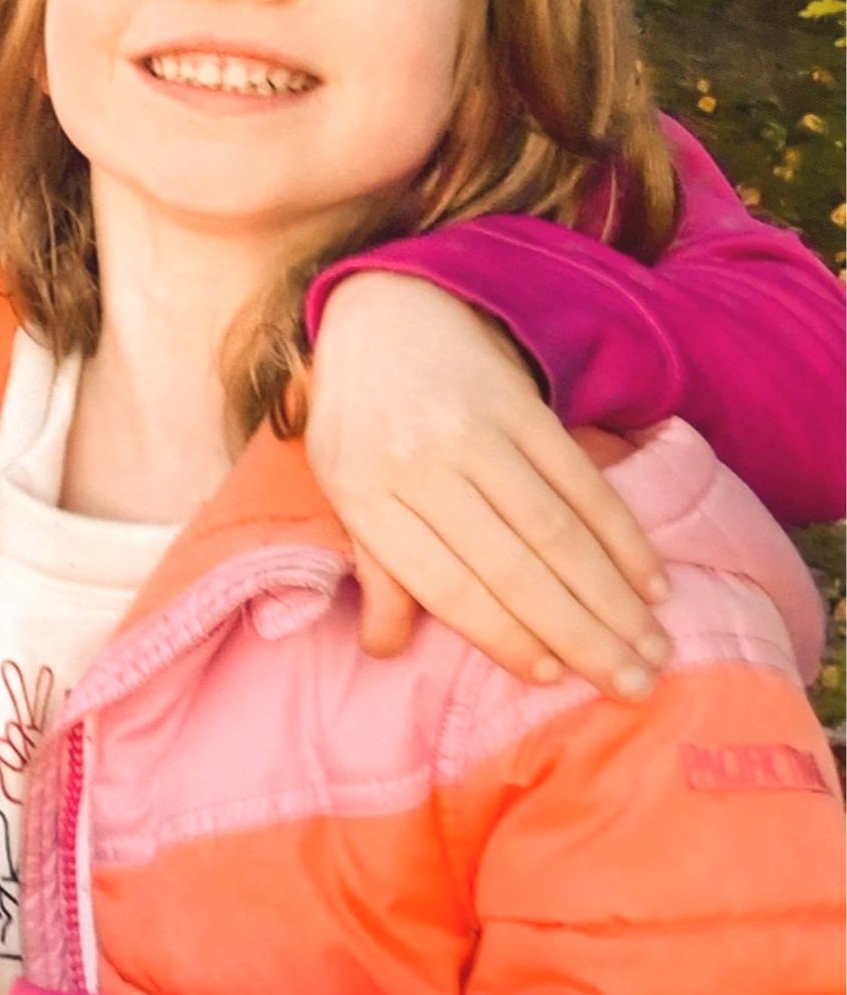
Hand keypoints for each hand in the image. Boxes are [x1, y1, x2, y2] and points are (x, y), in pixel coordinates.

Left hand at [309, 272, 671, 696]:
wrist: (385, 309)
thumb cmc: (359, 415)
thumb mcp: (342, 486)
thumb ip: (373, 566)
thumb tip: (386, 649)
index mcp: (366, 493)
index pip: (444, 584)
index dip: (503, 635)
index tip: (554, 677)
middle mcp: (420, 464)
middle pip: (512, 567)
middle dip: (579, 635)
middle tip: (632, 685)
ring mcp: (475, 430)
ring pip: (556, 530)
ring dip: (612, 597)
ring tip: (652, 649)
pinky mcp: (522, 403)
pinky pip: (581, 480)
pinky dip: (622, 535)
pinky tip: (650, 581)